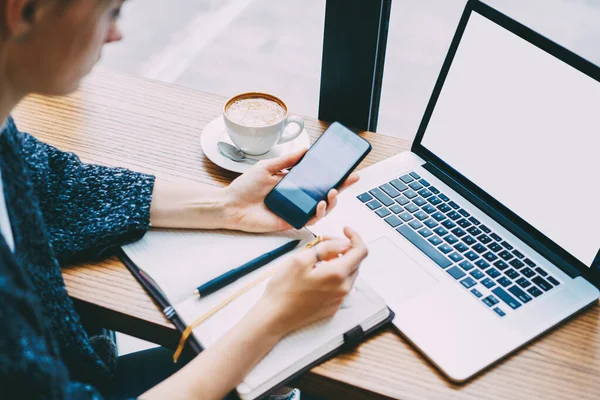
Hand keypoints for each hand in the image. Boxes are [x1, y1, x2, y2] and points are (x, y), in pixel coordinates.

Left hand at [223, 149, 359, 232]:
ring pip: (322, 208)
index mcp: (292, 182)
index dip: (332, 174)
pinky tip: (320, 204)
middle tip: (351, 179)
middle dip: (341, 186)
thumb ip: (287, 160)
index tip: (346, 167)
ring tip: (331, 192)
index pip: (317, 178)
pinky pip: (310, 219)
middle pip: (324, 193)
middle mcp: (296, 196)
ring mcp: (295, 209)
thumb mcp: (267, 167)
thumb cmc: (244, 188)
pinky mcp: (290, 221)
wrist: (230, 206)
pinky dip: (318, 213)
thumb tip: (305, 149)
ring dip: (331, 200)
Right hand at [256, 227, 367, 335]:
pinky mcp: (333, 306)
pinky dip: (335, 275)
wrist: (275, 317)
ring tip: (318, 259)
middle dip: (343, 248)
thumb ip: (327, 248)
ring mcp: (339, 299)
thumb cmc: (284, 289)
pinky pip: (341, 286)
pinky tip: (318, 274)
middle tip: (324, 241)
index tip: (345, 230)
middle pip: (355, 262)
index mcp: (337, 274)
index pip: (360, 251)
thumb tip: (345, 242)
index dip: (355, 237)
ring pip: (348, 273)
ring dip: (339, 261)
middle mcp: (343, 288)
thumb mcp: (301, 259)